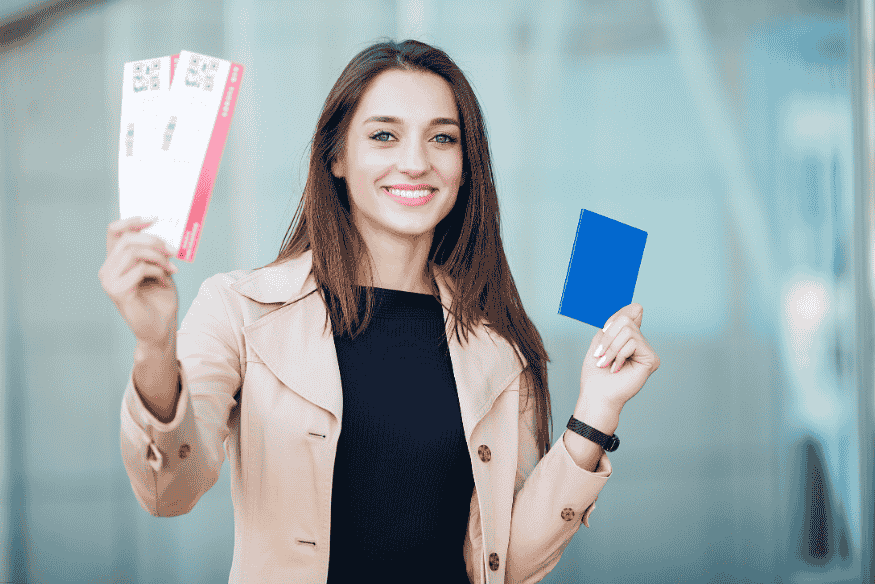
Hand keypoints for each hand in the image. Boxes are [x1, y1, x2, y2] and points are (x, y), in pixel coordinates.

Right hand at [98, 217, 178, 346]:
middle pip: (127, 239)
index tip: (154, 218)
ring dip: (159, 257)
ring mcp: (109, 281)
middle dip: (154, 240)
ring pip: (133, 252)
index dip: (132, 220)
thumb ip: (156, 252)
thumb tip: (165, 232)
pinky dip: (158, 271)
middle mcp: (108, 269)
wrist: (161, 328)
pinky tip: (165, 280)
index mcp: (115, 261)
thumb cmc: (160, 300)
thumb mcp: (160, 269)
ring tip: (172, 268)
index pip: (114, 231)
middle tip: (174, 250)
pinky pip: (139, 269)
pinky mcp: (117, 291)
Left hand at [577, 303, 659, 416]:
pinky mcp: (651, 359)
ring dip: (611, 348)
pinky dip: (619, 354)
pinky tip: (616, 368)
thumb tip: (637, 307)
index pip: (631, 311)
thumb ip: (615, 323)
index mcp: (627, 337)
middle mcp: (639, 342)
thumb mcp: (600, 341)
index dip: (617, 315)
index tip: (604, 329)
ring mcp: (646, 351)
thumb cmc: (595, 373)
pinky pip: (634, 342)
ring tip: (606, 363)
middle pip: (625, 319)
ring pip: (628, 331)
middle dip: (608, 337)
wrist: (596, 394)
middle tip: (600, 354)